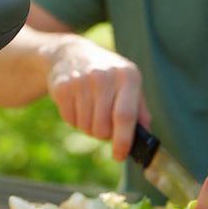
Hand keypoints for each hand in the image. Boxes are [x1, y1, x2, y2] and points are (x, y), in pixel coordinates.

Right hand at [45, 35, 149, 160]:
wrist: (71, 53)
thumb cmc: (107, 75)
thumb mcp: (128, 83)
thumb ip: (139, 109)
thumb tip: (145, 134)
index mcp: (127, 75)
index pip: (125, 116)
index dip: (123, 141)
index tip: (119, 155)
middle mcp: (103, 76)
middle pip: (103, 127)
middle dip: (103, 134)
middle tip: (103, 124)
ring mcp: (81, 80)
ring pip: (85, 126)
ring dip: (88, 127)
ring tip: (90, 110)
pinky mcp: (62, 86)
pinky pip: (70, 119)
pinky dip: (74, 119)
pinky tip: (77, 104)